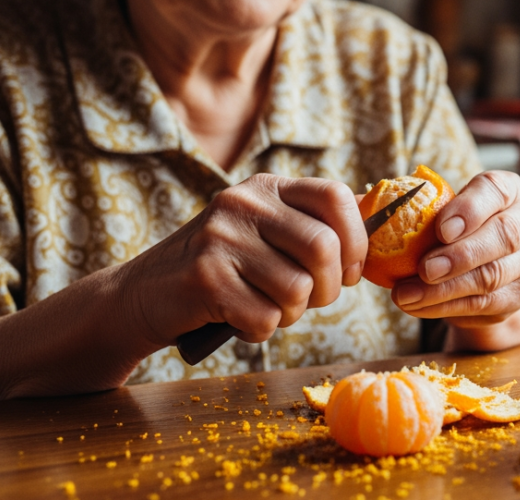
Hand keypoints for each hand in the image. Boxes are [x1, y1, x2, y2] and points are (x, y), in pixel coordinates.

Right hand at [119, 174, 366, 346]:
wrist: (142, 295)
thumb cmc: (222, 270)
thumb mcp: (264, 234)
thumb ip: (311, 229)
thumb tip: (376, 234)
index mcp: (266, 187)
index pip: (337, 196)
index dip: (357, 240)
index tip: (350, 270)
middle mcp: (243, 203)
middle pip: (325, 249)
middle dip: (329, 289)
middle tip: (309, 300)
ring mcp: (221, 238)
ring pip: (298, 290)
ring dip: (291, 314)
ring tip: (265, 307)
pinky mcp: (204, 279)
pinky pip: (266, 318)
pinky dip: (260, 330)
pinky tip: (237, 318)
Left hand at [390, 171, 519, 333]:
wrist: (489, 259)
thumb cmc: (455, 224)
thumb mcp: (444, 205)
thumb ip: (419, 205)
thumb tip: (364, 208)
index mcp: (509, 190)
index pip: (494, 191)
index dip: (469, 210)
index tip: (440, 229)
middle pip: (503, 238)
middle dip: (460, 256)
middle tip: (423, 270)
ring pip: (493, 278)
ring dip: (446, 290)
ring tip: (406, 296)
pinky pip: (487, 306)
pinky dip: (450, 309)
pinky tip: (419, 308)